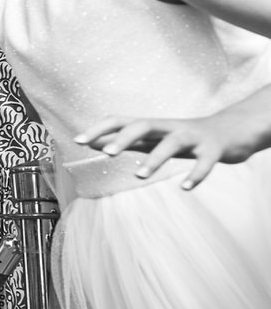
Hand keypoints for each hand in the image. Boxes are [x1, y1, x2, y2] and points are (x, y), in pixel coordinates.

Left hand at [75, 106, 270, 189]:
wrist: (231, 131)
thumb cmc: (184, 137)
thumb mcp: (154, 138)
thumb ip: (127, 140)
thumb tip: (93, 143)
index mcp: (154, 126)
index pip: (121, 120)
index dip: (100, 128)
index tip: (78, 140)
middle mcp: (171, 127)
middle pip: (144, 124)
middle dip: (124, 137)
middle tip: (106, 153)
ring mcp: (194, 137)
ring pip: (173, 143)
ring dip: (156, 158)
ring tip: (139, 175)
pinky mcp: (214, 149)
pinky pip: (206, 162)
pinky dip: (196, 174)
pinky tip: (185, 188)